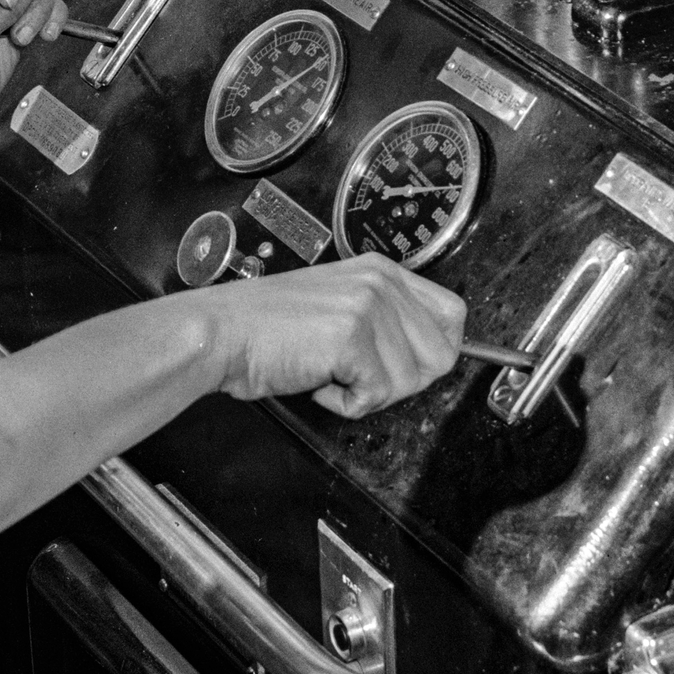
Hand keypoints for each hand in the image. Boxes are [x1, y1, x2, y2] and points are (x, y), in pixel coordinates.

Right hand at [198, 253, 465, 418]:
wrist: (220, 333)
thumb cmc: (267, 328)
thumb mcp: (338, 306)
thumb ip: (385, 321)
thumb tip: (431, 355)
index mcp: (382, 271)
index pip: (453, 316)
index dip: (436, 352)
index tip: (404, 366)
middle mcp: (380, 282)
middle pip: (440, 357)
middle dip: (398, 380)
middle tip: (354, 371)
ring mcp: (367, 306)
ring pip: (409, 382)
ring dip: (366, 392)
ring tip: (326, 369)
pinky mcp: (351, 337)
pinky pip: (375, 396)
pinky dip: (344, 402)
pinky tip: (316, 377)